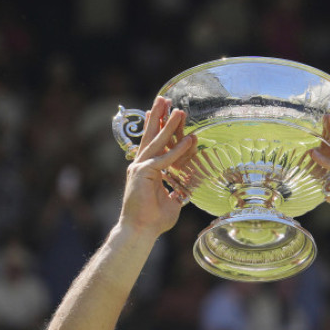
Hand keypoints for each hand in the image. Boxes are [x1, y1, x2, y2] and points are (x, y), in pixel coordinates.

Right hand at [120, 97, 196, 237]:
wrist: (141, 230)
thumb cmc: (154, 220)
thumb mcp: (171, 202)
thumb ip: (176, 192)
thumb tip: (185, 191)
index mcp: (146, 169)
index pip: (153, 144)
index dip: (157, 127)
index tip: (160, 111)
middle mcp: (141, 165)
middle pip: (151, 135)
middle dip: (158, 116)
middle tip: (165, 98)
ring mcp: (141, 168)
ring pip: (157, 142)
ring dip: (169, 125)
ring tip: (178, 110)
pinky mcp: (145, 174)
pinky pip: (166, 159)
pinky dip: (178, 150)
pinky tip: (189, 139)